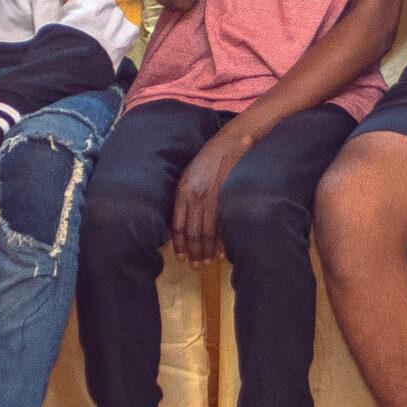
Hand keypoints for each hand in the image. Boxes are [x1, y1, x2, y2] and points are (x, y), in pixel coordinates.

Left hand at [171, 122, 258, 264]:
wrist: (230, 141)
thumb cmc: (210, 157)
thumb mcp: (191, 173)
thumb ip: (187, 194)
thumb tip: (184, 216)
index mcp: (182, 190)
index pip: (176, 224)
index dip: (178, 243)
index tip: (181, 256)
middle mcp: (193, 195)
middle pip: (191, 231)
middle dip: (194, 251)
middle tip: (197, 265)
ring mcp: (209, 197)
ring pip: (205, 231)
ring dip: (207, 249)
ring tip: (208, 262)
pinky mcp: (223, 197)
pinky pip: (220, 225)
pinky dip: (221, 241)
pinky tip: (222, 251)